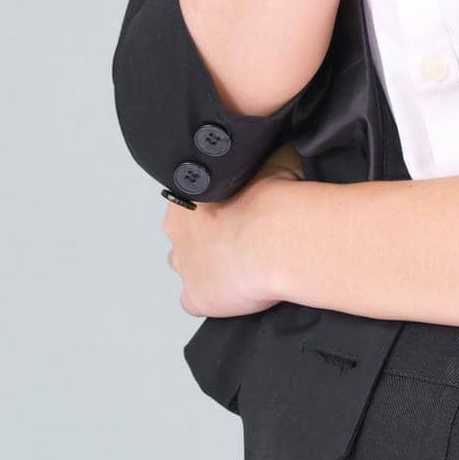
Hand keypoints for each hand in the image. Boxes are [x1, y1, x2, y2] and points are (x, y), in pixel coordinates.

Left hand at [162, 169, 298, 317]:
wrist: (280, 237)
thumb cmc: (273, 198)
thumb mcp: (268, 161)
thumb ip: (256, 166)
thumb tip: (267, 158)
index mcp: (187, 196)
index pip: (192, 202)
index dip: (216, 207)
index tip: (237, 210)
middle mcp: (178, 232)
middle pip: (187, 236)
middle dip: (210, 238)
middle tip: (243, 236)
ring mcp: (185, 267)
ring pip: (190, 267)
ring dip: (209, 267)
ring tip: (243, 264)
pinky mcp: (197, 298)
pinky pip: (196, 301)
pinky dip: (213, 298)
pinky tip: (236, 289)